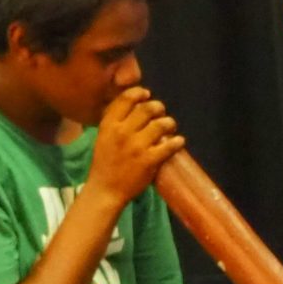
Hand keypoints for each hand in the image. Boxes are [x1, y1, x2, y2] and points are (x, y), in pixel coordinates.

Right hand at [84, 87, 182, 203]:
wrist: (105, 190)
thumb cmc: (104, 163)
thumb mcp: (103, 137)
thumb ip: (116, 121)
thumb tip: (135, 105)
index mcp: (109, 125)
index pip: (126, 98)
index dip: (139, 93)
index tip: (146, 95)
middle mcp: (122, 132)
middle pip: (147, 108)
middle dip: (158, 107)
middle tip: (161, 113)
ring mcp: (137, 146)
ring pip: (161, 124)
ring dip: (169, 123)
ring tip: (170, 126)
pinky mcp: (149, 161)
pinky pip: (169, 145)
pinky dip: (177, 141)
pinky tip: (179, 141)